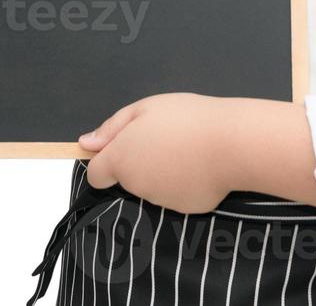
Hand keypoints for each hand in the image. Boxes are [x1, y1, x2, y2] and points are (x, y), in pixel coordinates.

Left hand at [78, 93, 234, 213]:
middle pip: (126, 178)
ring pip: (151, 187)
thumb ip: (112, 127)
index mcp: (121, 159)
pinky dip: (182, 183)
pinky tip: (199, 164)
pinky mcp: (183, 209)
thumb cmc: (185, 118)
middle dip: (138, 161)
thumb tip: (85, 144)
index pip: (95, 174)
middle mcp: (135, 186)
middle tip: (163, 137)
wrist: (230, 144)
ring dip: (160, 171)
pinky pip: (175, 194)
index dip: (106, 160)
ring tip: (185, 148)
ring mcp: (160, 201)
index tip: (126, 145)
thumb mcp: (145, 107)